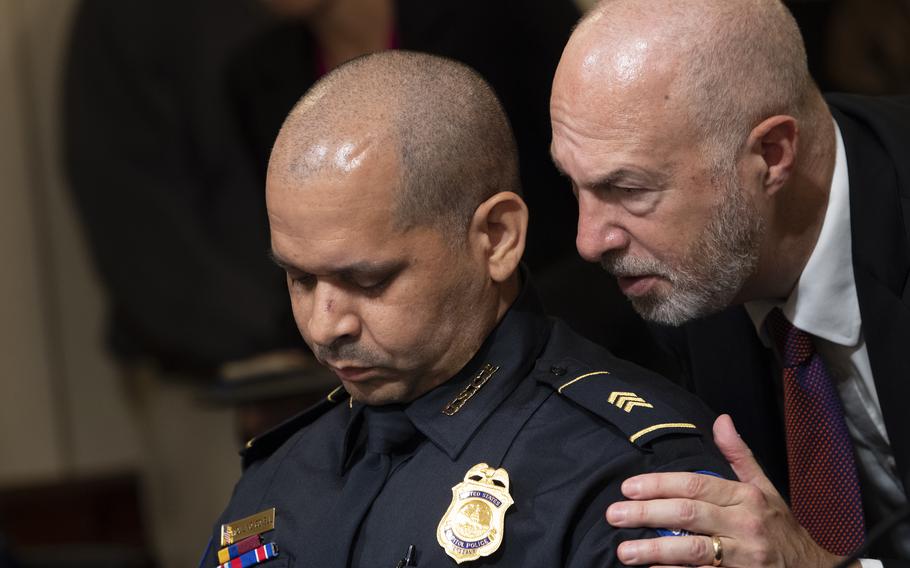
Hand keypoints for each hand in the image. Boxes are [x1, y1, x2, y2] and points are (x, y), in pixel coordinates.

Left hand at [605, 414, 855, 566]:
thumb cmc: (779, 527)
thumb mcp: (764, 488)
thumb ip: (738, 456)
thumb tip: (720, 420)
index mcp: (747, 497)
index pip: (695, 485)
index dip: (658, 485)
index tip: (628, 488)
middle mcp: (746, 525)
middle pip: (688, 515)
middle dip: (646, 514)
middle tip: (614, 515)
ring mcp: (744, 557)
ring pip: (693, 550)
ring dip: (654, 550)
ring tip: (624, 551)